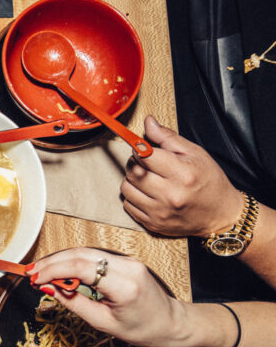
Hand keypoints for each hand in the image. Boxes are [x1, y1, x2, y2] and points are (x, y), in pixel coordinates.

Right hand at [26, 248, 191, 346]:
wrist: (174, 323)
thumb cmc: (144, 330)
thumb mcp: (104, 323)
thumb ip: (75, 304)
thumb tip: (50, 290)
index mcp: (124, 285)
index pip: (81, 267)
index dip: (53, 270)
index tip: (35, 279)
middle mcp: (127, 266)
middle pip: (80, 254)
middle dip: (51, 262)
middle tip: (31, 274)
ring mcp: (127, 260)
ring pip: (85, 252)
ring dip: (60, 260)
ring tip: (40, 272)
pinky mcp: (125, 260)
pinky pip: (93, 256)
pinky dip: (72, 261)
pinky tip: (59, 270)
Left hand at [120, 115, 242, 236]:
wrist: (221, 214)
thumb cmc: (210, 182)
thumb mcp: (195, 153)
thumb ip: (168, 138)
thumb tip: (148, 123)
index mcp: (182, 174)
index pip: (144, 155)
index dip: (140, 149)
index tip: (143, 149)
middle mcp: (170, 195)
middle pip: (133, 171)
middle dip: (135, 163)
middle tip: (147, 163)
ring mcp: (160, 211)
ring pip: (126, 188)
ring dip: (132, 179)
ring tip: (147, 178)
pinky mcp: (153, 223)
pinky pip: (128, 205)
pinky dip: (133, 196)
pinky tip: (147, 193)